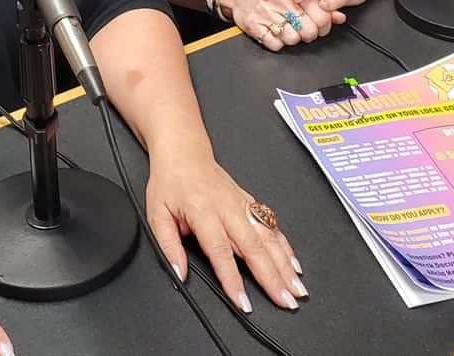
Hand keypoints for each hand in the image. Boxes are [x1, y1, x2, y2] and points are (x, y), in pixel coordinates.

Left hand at [143, 142, 306, 312]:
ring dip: (285, 265)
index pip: (221, 251)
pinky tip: (294, 264)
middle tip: (285, 301)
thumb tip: (178, 273)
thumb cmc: (170, 181)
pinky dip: (286, 247)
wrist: (184, 151)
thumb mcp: (156, 214)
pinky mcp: (250, 203)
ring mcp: (242, 204)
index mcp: (203, 211)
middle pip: (255, 248)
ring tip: (296, 288)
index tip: (243, 301)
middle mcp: (227, 208)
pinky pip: (272, 227)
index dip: (233, 280)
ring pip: (269, 238)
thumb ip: (168, 247)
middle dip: (272, 277)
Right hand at [218, 0, 339, 50]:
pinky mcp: (254, 24)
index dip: (324, 27)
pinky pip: (274, 44)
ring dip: (293, 39)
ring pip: (292, 40)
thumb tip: (340, 17)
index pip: (323, 17)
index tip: (321, 27)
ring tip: (289, 30)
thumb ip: (322, 4)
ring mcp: (267, 13)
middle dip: (309, 35)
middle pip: (309, 32)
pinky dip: (277, 43)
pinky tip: (276, 33)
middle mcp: (283, 1)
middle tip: (304, 31)